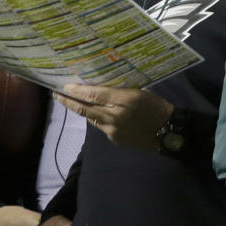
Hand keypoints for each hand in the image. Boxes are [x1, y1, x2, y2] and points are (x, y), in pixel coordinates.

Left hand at [54, 84, 172, 151]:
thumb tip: (97, 89)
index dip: (77, 91)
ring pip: (92, 118)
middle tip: (56, 95)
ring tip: (72, 101)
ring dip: (82, 110)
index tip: (64, 87)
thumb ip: (117, 90)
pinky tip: (96, 113)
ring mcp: (113, 131)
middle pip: (86, 109)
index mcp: (122, 101)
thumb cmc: (156, 107)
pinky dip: (97, 118)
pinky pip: (101, 126)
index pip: (93, 95)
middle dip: (70, 102)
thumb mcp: (139, 91)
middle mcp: (114, 118)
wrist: (169, 132)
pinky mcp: (115, 139)